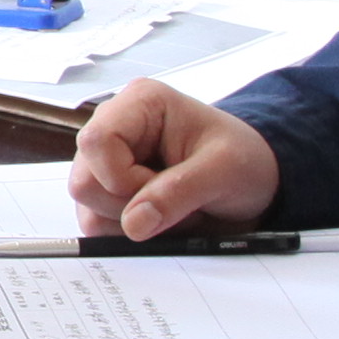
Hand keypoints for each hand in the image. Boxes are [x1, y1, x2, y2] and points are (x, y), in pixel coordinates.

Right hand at [69, 80, 282, 239]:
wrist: (254, 183)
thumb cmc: (244, 160)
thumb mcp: (224, 170)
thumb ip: (178, 193)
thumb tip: (133, 224)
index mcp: (139, 104)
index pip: (97, 141)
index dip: (122, 177)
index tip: (162, 186)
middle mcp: (113, 129)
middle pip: (84, 181)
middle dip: (130, 204)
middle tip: (175, 202)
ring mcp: (105, 165)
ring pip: (87, 209)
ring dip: (134, 223)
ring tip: (174, 210)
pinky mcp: (107, 195)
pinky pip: (97, 226)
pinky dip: (131, 234)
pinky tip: (162, 219)